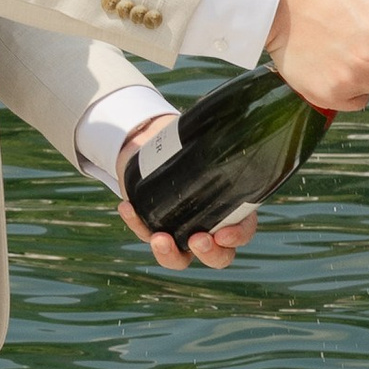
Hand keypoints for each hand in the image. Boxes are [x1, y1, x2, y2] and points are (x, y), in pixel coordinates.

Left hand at [114, 120, 259, 273]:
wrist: (155, 141)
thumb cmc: (188, 139)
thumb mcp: (206, 136)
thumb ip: (220, 131)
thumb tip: (236, 110)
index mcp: (232, 208)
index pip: (242, 232)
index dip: (237, 237)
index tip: (225, 233)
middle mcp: (209, 226)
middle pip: (218, 256)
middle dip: (210, 254)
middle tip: (198, 240)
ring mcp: (180, 231)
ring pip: (181, 258)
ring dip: (170, 254)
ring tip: (158, 238)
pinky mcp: (152, 227)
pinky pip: (145, 233)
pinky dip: (136, 224)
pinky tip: (126, 207)